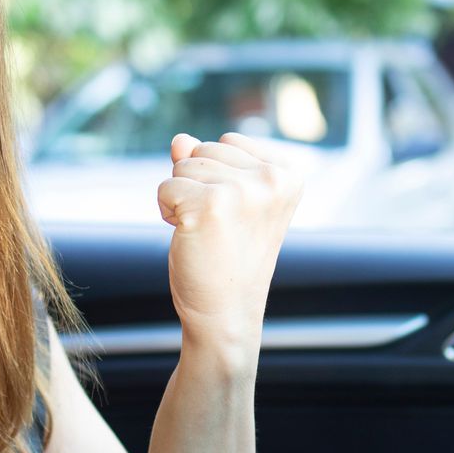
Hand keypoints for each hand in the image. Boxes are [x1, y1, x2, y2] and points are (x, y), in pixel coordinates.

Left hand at [156, 132, 302, 361]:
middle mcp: (272, 179)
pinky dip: (166, 212)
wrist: (226, 313)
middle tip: (217, 228)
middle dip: (197, 185)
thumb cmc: (227, 258)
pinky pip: (165, 187)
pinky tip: (190, 238)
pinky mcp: (208, 205)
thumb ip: (207, 163)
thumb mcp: (227, 201)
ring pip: (182, 166)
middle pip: (203, 149)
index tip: (234, 214)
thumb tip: (180, 139)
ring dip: (181, 199)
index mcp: (288, 175)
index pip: (228, 141)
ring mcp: (242, 191)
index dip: (217, 176)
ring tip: (205, 233)